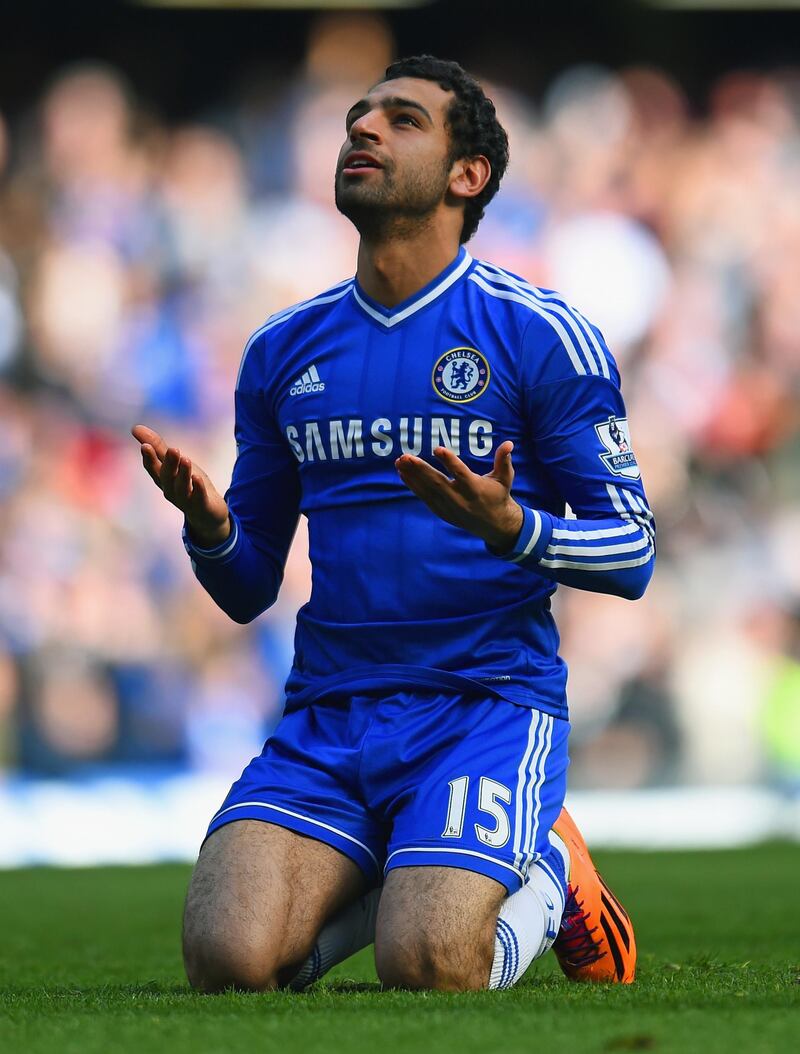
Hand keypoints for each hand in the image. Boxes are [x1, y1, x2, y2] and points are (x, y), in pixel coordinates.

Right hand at [131, 424, 230, 547]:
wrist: (207, 513)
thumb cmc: (188, 484)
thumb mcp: (175, 463)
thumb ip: (157, 446)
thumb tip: (135, 427)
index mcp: (163, 478)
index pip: (153, 468)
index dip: (149, 458)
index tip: (145, 446)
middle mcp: (171, 490)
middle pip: (167, 477)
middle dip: (169, 463)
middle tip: (173, 449)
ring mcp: (185, 500)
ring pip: (181, 487)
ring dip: (183, 474)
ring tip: (186, 459)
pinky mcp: (201, 506)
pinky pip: (198, 498)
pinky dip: (197, 488)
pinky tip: (198, 478)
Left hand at [395, 440, 523, 551]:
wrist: (493, 524)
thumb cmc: (498, 495)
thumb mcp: (505, 478)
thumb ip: (504, 461)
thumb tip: (509, 443)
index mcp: (475, 488)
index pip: (460, 473)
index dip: (449, 461)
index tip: (437, 448)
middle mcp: (459, 499)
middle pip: (437, 483)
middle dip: (421, 470)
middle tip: (406, 456)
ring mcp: (448, 507)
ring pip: (427, 490)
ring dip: (412, 476)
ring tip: (400, 461)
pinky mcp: (441, 511)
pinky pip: (424, 497)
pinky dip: (413, 485)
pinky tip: (403, 473)